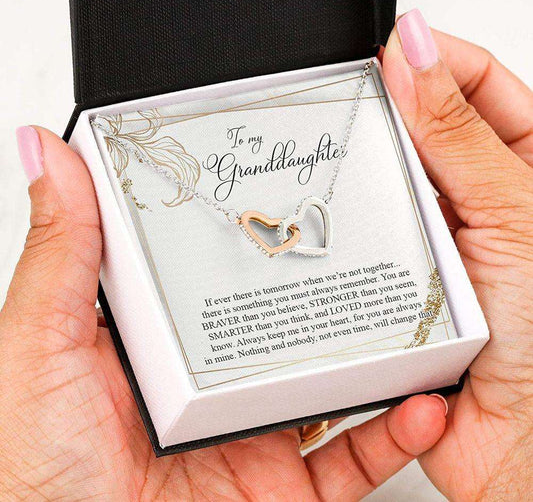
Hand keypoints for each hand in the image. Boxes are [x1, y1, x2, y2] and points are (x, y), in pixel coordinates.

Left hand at [0, 126, 447, 499]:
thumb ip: (59, 255)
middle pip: (279, 313)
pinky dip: (394, 429)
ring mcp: (254, 426)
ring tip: (407, 307)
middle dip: (319, 276)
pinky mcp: (288, 482)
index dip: (240, 219)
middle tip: (357, 233)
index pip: (210, 262)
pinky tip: (415, 402)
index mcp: (160, 338)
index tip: (273, 178)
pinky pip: (356, 452)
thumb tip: (49, 156)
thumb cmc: (45, 483)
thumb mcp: (40, 351)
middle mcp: (212, 377)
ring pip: (330, 375)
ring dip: (374, 346)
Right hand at [381, 9, 532, 499]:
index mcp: (519, 174)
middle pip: (419, 135)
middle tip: (352, 110)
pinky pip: (357, 247)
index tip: (391, 50)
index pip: (478, 86)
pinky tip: (335, 233)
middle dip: (385, 121)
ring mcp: (431, 244)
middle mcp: (473, 205)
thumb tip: (418, 51)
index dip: (435, 60)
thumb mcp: (514, 214)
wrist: (520, 445)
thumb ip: (460, 133)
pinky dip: (344, 239)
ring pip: (381, 191)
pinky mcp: (393, 285)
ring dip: (364, 187)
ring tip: (342, 172)